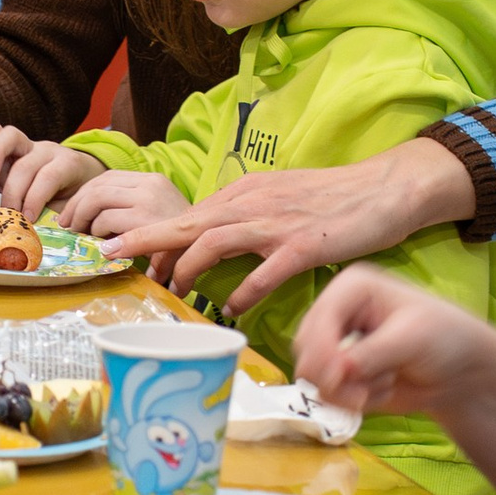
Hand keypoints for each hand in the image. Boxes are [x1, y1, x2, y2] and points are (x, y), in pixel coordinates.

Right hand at [0, 139, 106, 220]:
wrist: (77, 176)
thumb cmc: (71, 197)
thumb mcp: (70, 206)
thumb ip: (54, 215)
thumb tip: (36, 233)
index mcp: (67, 164)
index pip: (49, 177)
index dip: (36, 198)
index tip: (28, 219)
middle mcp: (46, 150)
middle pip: (24, 167)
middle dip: (13, 194)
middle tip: (7, 216)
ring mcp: (27, 144)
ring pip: (5, 145)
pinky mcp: (9, 146)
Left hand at [67, 167, 186, 241]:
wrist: (206, 255)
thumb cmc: (181, 244)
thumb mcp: (157, 216)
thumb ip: (129, 208)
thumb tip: (86, 215)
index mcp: (152, 180)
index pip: (107, 177)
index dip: (83, 195)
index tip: (71, 214)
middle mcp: (150, 184)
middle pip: (97, 185)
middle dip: (75, 206)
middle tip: (68, 227)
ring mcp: (149, 200)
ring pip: (97, 199)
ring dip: (81, 219)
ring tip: (80, 236)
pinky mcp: (145, 220)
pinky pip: (106, 220)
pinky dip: (95, 233)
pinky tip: (99, 246)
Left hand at [123, 138, 473, 313]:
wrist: (387, 186)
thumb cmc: (336, 198)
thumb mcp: (280, 198)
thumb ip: (245, 216)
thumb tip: (212, 238)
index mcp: (244, 192)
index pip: (187, 214)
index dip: (151, 234)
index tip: (121, 253)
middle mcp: (253, 203)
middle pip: (186, 220)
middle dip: (143, 239)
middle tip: (108, 257)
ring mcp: (277, 222)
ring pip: (215, 240)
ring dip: (185, 266)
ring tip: (168, 292)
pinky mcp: (304, 244)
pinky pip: (266, 270)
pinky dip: (244, 289)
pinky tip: (230, 308)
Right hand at [291, 267, 478, 413]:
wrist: (461, 370)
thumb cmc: (445, 338)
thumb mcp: (412, 339)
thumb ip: (372, 354)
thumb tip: (337, 372)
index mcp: (351, 288)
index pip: (319, 319)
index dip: (323, 351)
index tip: (342, 377)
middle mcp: (337, 313)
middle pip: (306, 350)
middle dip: (335, 376)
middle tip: (365, 392)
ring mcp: (336, 345)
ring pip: (314, 377)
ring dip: (348, 391)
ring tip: (385, 384)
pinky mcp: (341, 373)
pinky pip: (328, 395)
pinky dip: (353, 400)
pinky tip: (383, 390)